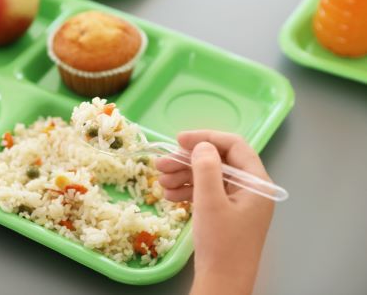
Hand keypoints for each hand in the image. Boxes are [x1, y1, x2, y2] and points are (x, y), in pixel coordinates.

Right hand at [155, 131, 274, 294]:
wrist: (222, 283)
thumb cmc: (221, 243)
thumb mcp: (210, 201)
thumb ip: (206, 168)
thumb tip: (202, 145)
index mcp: (256, 183)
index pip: (233, 145)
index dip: (205, 138)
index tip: (178, 140)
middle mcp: (250, 189)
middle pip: (218, 161)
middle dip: (187, 160)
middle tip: (161, 164)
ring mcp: (238, 203)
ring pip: (209, 176)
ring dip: (183, 175)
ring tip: (160, 182)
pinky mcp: (226, 214)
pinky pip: (206, 192)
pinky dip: (187, 190)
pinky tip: (169, 195)